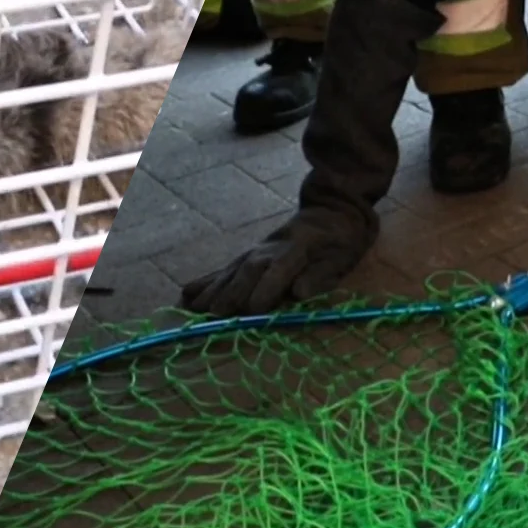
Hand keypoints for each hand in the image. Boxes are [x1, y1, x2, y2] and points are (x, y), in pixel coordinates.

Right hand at [180, 207, 378, 316]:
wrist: (331, 211)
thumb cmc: (340, 241)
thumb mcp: (341, 257)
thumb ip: (320, 275)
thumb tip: (298, 292)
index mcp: (297, 249)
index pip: (279, 270)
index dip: (266, 289)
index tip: (253, 310)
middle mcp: (270, 249)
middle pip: (248, 270)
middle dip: (232, 293)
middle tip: (216, 315)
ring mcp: (255, 251)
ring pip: (231, 270)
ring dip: (212, 290)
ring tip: (193, 309)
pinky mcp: (248, 255)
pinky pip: (224, 269)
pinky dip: (205, 282)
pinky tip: (186, 295)